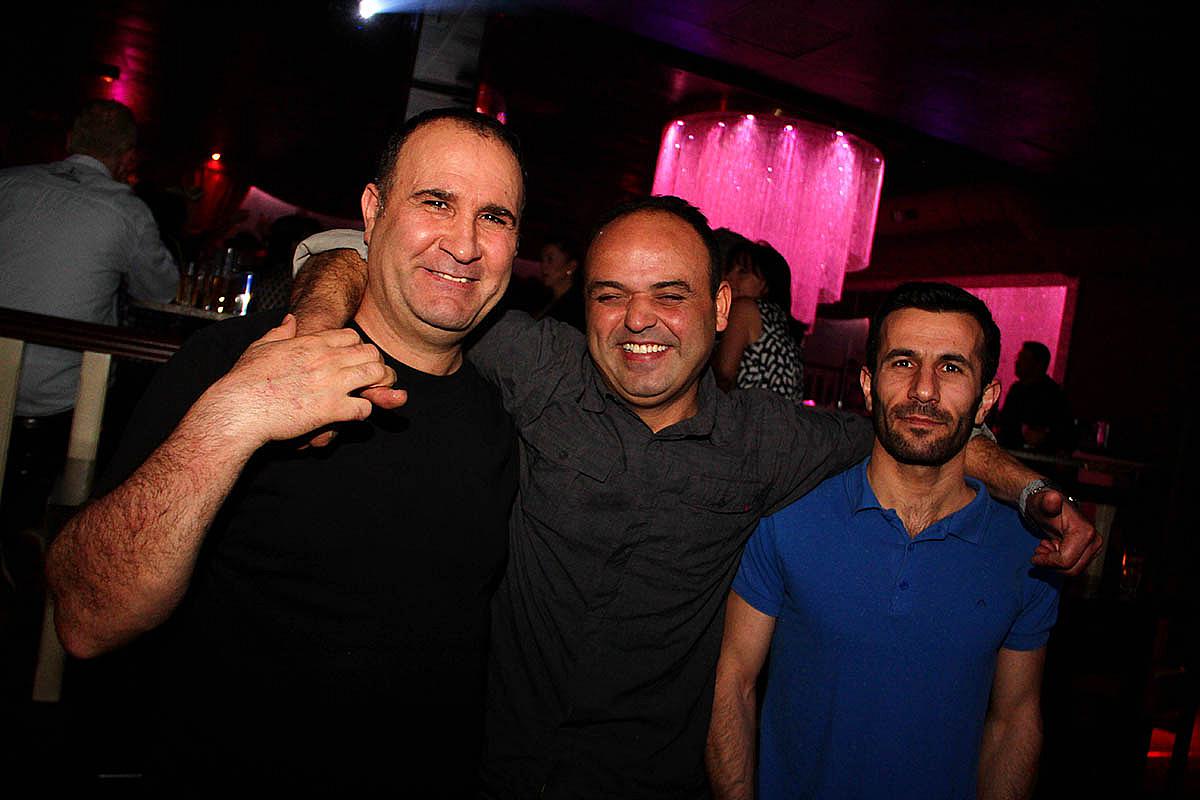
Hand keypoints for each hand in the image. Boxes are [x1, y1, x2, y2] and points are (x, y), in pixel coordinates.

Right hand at [197, 315, 401, 449]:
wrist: (238, 408)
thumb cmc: (244, 380)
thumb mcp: (261, 347)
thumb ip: (280, 332)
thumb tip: (290, 320)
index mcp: (311, 343)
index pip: (352, 337)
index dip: (356, 348)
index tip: (353, 361)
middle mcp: (326, 360)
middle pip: (370, 353)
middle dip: (374, 365)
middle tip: (369, 380)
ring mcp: (331, 384)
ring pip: (376, 375)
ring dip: (377, 386)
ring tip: (368, 395)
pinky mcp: (331, 409)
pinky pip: (364, 408)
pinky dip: (363, 412)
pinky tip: (352, 415)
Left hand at [1028, 490, 1102, 575]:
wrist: (1049, 505)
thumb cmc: (1043, 504)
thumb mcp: (1041, 502)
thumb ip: (1046, 501)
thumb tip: (1052, 497)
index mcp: (1085, 532)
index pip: (1065, 561)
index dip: (1047, 561)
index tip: (1034, 555)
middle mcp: (1094, 542)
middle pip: (1071, 569)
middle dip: (1052, 564)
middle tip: (1040, 550)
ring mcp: (1094, 549)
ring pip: (1072, 571)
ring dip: (1055, 563)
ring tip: (1045, 547)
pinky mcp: (1090, 553)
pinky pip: (1073, 567)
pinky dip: (1059, 563)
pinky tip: (1052, 549)